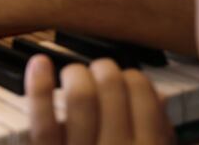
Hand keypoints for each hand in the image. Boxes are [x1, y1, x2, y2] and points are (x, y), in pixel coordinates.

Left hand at [26, 55, 173, 144]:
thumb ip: (158, 135)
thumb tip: (159, 97)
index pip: (144, 92)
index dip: (133, 77)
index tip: (123, 80)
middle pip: (111, 85)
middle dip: (103, 69)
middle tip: (97, 76)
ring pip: (80, 95)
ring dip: (76, 73)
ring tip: (73, 75)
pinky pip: (43, 122)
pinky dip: (39, 86)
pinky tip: (40, 64)